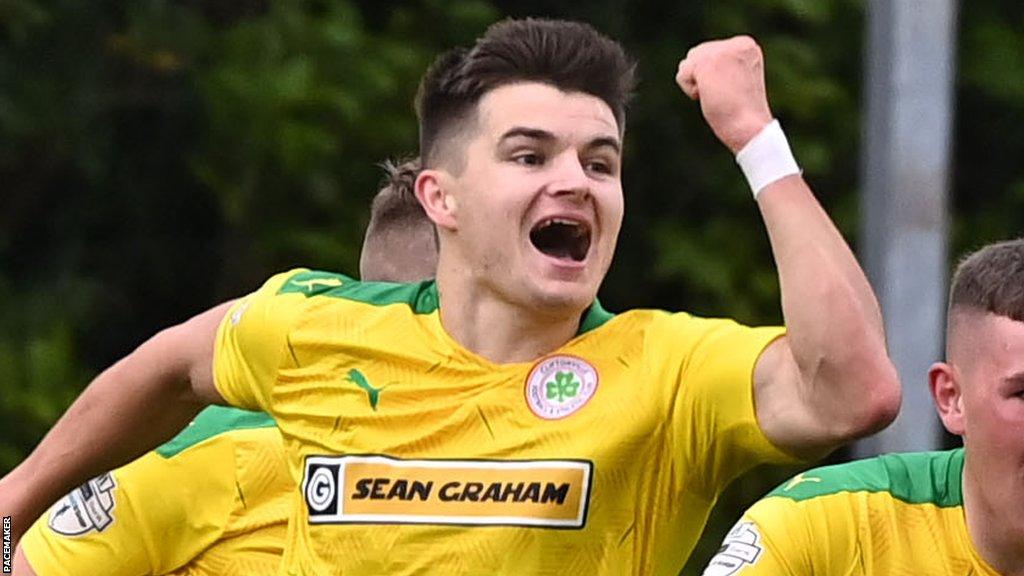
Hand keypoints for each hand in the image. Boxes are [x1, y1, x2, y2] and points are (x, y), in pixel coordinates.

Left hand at [676, 36, 772, 153]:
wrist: (750, 127)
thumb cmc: (742, 112)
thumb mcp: (736, 79)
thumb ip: (721, 65)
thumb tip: (690, 62)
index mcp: (746, 45)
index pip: (710, 52)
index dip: (713, 76)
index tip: (733, 90)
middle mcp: (736, 43)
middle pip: (696, 54)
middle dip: (703, 78)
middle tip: (726, 94)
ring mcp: (722, 51)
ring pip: (688, 63)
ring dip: (697, 84)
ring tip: (719, 95)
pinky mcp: (708, 63)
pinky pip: (682, 75)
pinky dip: (691, 91)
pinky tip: (710, 96)